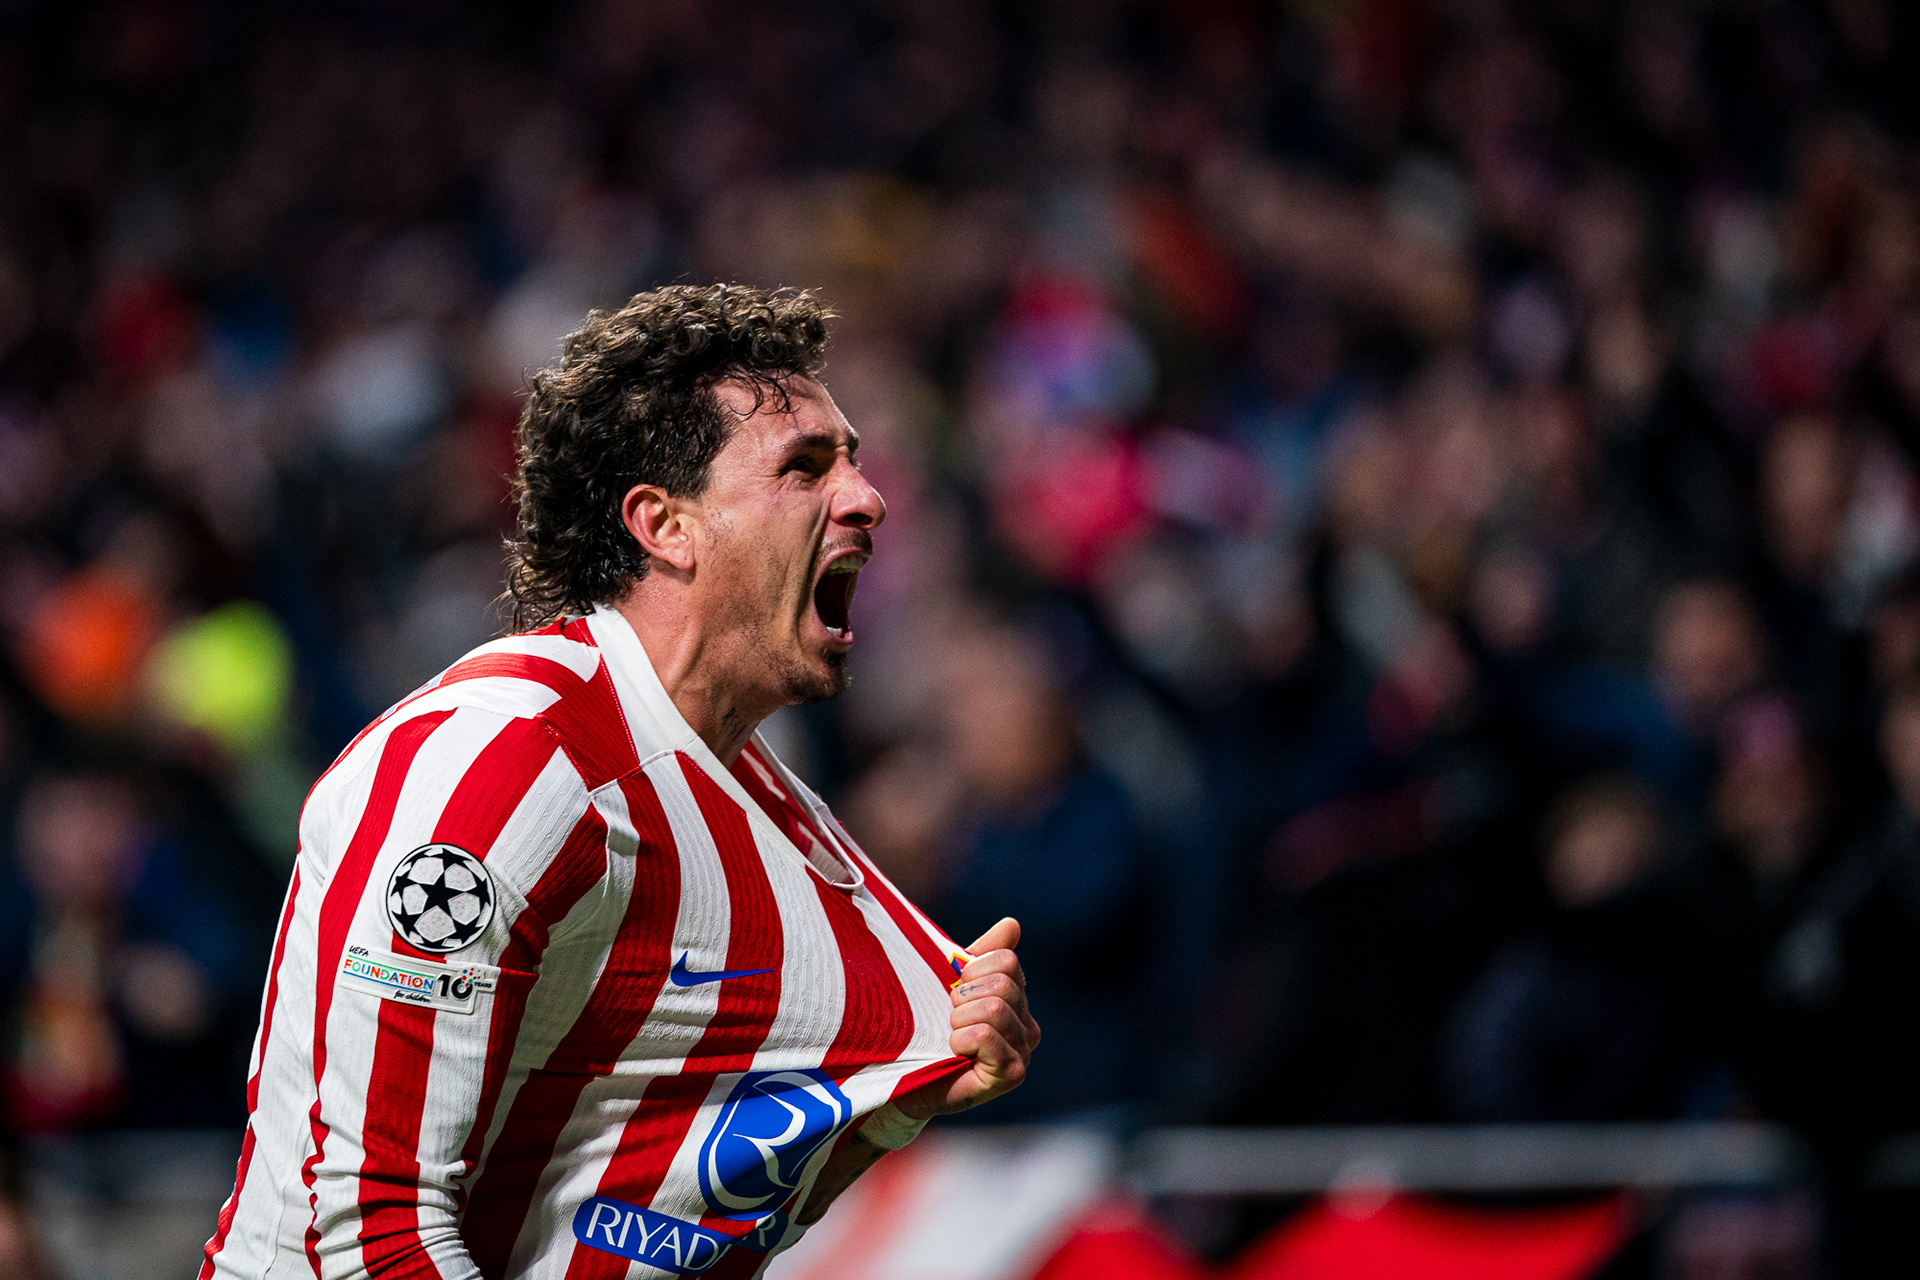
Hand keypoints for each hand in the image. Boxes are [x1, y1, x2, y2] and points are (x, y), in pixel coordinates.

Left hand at [896, 917, 1040, 1119]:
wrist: (907, 1078)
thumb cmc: (930, 1030)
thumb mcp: (953, 985)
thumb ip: (982, 955)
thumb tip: (1013, 924)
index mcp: (1018, 1001)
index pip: (1007, 960)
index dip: (971, 970)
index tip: (954, 992)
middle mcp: (1029, 1026)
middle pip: (1002, 984)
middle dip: (964, 997)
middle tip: (951, 1019)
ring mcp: (1024, 1051)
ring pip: (994, 1008)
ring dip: (959, 1021)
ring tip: (951, 1037)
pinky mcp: (1011, 1074)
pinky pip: (986, 1035)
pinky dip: (961, 1039)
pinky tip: (955, 1053)